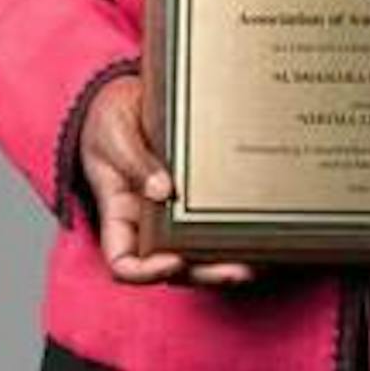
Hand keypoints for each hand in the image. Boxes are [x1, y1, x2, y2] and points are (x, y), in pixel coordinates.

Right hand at [78, 74, 257, 287]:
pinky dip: (235, 230)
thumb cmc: (109, 120)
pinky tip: (261, 229)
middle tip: (236, 269)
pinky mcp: (198, 195)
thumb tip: (163, 190)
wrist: (124, 97)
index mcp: (119, 214)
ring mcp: (174, 211)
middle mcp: (147, 222)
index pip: (123, 262)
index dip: (147, 273)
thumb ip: (135, 162)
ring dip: (226, 259)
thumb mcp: (114, 135)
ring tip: (257, 258)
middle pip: (173, 266)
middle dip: (205, 273)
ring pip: (199, 251)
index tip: (174, 260)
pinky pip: (213, 220)